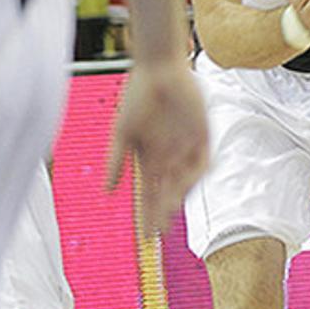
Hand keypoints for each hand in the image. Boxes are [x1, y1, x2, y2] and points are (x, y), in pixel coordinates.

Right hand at [107, 59, 207, 232]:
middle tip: (156, 234)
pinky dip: (195, 176)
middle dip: (161, 214)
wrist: (158, 70)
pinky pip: (202, 163)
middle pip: (166, 194)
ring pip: (183, 182)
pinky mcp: (202, 135)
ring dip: (175, 198)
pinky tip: (185, 188)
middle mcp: (169, 157)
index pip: (148, 195)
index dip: (147, 216)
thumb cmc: (136, 97)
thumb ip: (115, 163)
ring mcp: (186, 147)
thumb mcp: (122, 133)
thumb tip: (107, 193)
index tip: (144, 238)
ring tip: (167, 214)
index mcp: (149, 159)